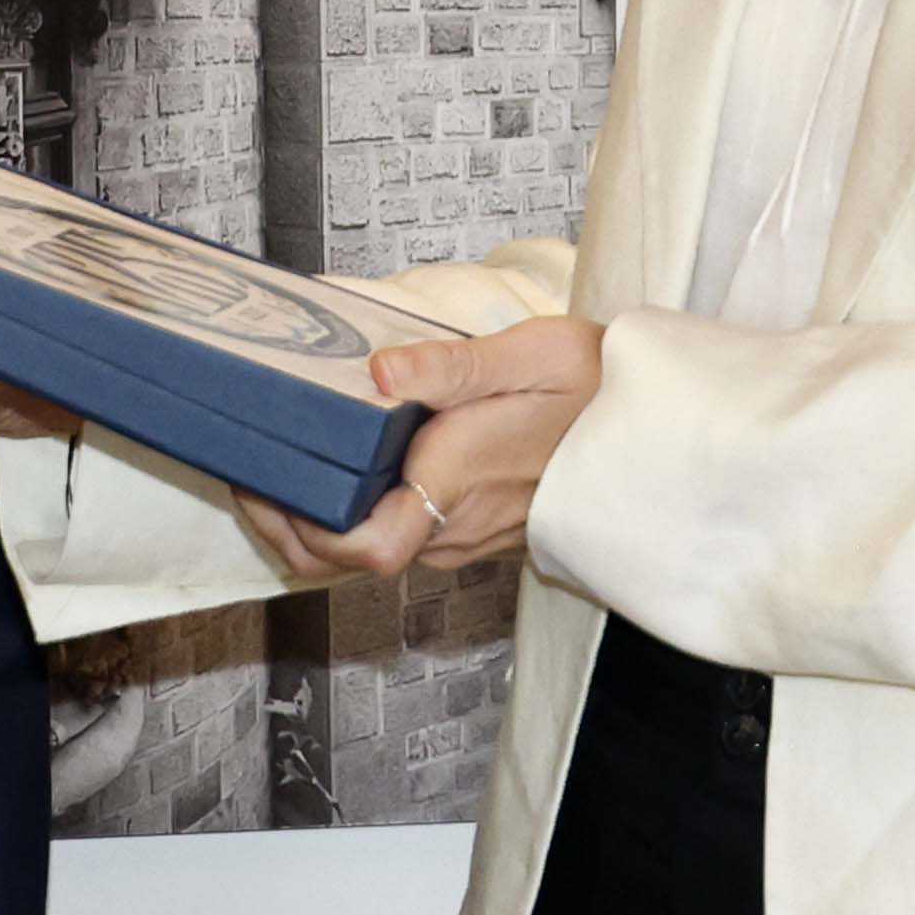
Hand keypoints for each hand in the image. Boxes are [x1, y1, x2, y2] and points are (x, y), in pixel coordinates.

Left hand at [248, 317, 604, 586]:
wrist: (659, 427)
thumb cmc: (600, 388)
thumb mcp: (531, 355)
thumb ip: (450, 367)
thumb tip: (380, 372)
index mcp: (460, 480)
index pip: (363, 546)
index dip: (300, 530)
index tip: (264, 487)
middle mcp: (459, 524)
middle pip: (354, 559)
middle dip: (293, 529)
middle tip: (255, 477)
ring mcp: (472, 535)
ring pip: (378, 551)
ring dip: (325, 523)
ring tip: (288, 470)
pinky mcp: (481, 531)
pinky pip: (406, 539)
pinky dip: (364, 517)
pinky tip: (350, 472)